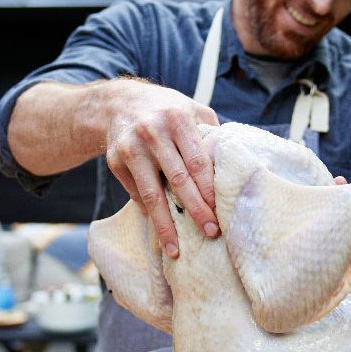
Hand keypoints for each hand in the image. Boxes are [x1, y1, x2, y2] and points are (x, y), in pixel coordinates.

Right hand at [104, 79, 220, 257]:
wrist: (117, 102)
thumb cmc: (165, 110)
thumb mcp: (190, 108)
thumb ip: (211, 133)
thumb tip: (235, 163)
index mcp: (177, 118)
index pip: (198, 162)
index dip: (209, 190)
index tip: (219, 212)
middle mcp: (152, 132)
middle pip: (178, 180)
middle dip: (195, 210)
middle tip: (210, 233)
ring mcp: (131, 148)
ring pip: (152, 195)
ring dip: (165, 225)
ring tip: (176, 249)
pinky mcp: (115, 162)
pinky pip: (136, 194)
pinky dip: (149, 213)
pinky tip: (161, 229)